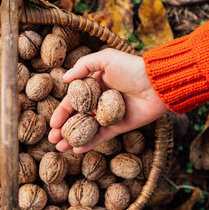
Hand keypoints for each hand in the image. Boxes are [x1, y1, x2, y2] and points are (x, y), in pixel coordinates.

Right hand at [48, 48, 167, 152]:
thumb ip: (83, 66)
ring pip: (87, 129)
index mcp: (95, 85)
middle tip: (51, 140)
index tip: (52, 124)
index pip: (73, 101)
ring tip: (60, 148)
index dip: (61, 113)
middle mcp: (100, 101)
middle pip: (77, 117)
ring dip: (73, 138)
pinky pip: (101, 136)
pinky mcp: (119, 126)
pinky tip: (77, 150)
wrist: (157, 84)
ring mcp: (109, 115)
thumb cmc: (132, 68)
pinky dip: (89, 144)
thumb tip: (65, 78)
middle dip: (64, 129)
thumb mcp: (106, 59)